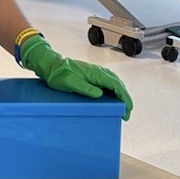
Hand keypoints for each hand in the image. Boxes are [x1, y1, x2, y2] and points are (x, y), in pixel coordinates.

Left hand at [19, 37, 133, 119]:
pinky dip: (115, 92)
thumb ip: (85, 88)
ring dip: (121, 96)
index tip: (128, 108)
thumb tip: (100, 94)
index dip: (125, 98)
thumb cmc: (59, 74)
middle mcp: (99, 72)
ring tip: (122, 109)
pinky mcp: (93, 76)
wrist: (52, 65)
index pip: (117, 85)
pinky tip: (113, 100)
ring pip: (115, 84)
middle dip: (125, 99)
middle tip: (126, 113)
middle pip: (119, 85)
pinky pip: (108, 84)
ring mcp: (97, 73)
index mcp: (96, 73)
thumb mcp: (70, 83)